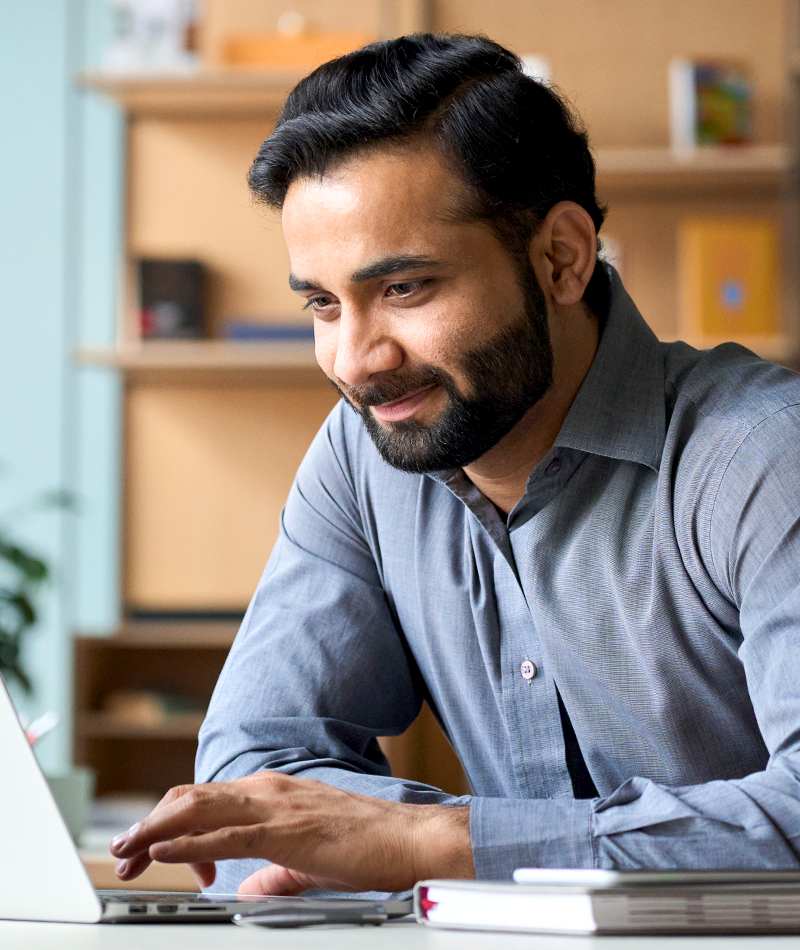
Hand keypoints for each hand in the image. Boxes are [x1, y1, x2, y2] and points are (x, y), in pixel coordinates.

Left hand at [109, 771, 473, 894]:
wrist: (409, 840)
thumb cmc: (367, 846)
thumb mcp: (308, 861)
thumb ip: (274, 873)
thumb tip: (248, 891)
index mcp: (272, 792)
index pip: (206, 800)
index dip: (171, 825)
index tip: (154, 854)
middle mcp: (268, 789)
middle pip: (191, 798)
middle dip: (150, 824)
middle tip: (122, 850)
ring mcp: (277, 805)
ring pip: (200, 808)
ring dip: (157, 829)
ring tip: (128, 849)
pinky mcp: (287, 831)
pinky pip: (228, 834)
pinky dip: (190, 842)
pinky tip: (166, 852)